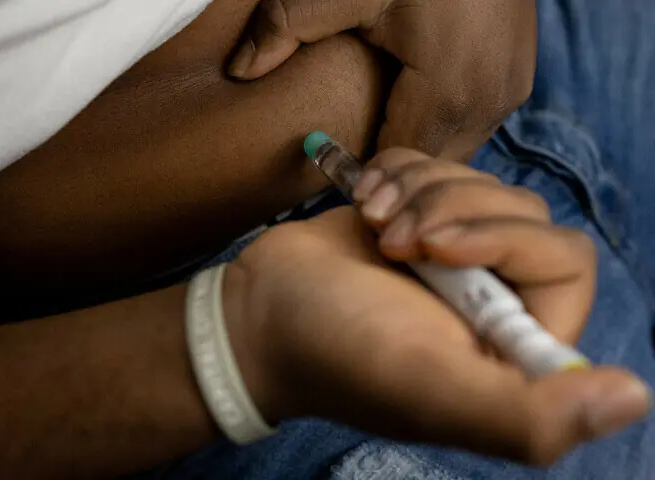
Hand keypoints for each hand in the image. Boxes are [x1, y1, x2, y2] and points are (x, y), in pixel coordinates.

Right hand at [223, 155, 650, 464]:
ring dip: (418, 190)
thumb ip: (526, 416)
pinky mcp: (413, 216)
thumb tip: (631, 398)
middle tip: (393, 240)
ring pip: (476, 181)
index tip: (433, 250)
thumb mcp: (428, 389)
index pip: (564, 262)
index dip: (506, 240)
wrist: (255, 316)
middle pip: (521, 211)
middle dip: (450, 209)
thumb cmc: (334, 353)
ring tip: (372, 224)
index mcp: (512, 343)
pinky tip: (363, 204)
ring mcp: (451, 253)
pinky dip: (396, 172)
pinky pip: (435, 163)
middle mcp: (492, 297)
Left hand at [228, 0, 536, 160]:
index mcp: (448, 90)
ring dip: (412, 153)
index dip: (363, 180)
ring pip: (452, 151)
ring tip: (370, 142)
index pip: (398, 167)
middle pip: (428, 168)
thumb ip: (285, 27)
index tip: (326, 170)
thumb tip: (239, 71)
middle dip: (389, 176)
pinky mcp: (516, 76)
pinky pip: (469, 128)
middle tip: (344, 165)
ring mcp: (508, 90)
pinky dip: (436, 130)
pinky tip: (401, 113)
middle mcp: (488, 100)